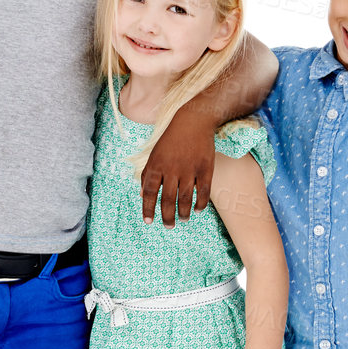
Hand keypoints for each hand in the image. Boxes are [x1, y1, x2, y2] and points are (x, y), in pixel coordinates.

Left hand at [141, 108, 213, 225]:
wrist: (194, 121)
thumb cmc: (171, 140)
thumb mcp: (154, 154)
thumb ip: (147, 175)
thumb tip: (142, 196)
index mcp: (156, 165)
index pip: (149, 192)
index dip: (148, 208)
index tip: (148, 221)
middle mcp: (172, 169)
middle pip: (167, 200)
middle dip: (167, 217)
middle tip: (169, 226)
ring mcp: (190, 169)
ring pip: (185, 199)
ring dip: (184, 213)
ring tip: (183, 219)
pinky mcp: (205, 169)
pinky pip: (203, 192)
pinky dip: (200, 204)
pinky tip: (197, 210)